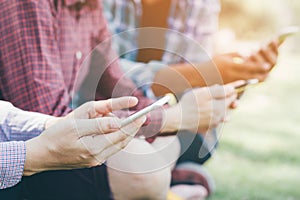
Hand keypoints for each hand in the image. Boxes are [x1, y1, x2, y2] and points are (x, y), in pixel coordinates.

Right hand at [24, 97, 145, 175]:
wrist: (41, 155)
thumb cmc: (56, 136)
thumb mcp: (75, 125)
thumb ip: (98, 124)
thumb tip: (118, 122)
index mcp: (94, 148)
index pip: (120, 134)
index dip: (133, 124)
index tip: (143, 115)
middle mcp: (98, 157)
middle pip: (122, 141)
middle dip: (133, 128)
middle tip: (142, 117)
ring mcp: (96, 160)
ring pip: (118, 145)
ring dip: (125, 133)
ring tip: (131, 122)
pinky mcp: (93, 160)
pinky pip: (110, 148)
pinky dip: (116, 138)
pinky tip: (116, 130)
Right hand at [162, 82, 240, 132]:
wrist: (178, 119)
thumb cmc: (189, 104)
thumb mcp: (203, 93)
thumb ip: (219, 91)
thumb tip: (232, 90)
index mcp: (220, 107)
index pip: (231, 95)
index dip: (236, 87)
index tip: (243, 82)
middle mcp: (219, 116)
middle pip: (228, 105)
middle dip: (230, 97)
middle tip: (233, 92)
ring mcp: (213, 123)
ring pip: (223, 113)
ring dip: (225, 108)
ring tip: (230, 104)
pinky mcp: (207, 128)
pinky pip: (215, 121)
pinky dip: (217, 116)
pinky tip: (216, 115)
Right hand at [214, 40, 278, 82]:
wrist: (201, 76)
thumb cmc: (212, 64)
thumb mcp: (224, 56)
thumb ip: (236, 55)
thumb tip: (248, 54)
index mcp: (231, 66)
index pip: (249, 66)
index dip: (260, 66)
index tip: (268, 65)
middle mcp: (232, 75)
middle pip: (251, 77)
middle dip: (261, 75)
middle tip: (268, 73)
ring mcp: (231, 83)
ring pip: (249, 83)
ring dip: (256, 80)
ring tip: (261, 77)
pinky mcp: (229, 88)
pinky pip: (242, 87)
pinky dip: (249, 84)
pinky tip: (252, 81)